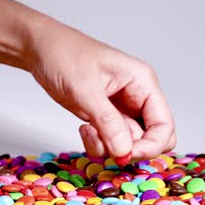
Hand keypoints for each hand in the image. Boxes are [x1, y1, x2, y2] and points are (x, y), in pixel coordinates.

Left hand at [27, 20, 175, 160]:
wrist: (40, 50)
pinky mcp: (106, 118)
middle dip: (130, 149)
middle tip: (107, 146)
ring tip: (87, 129)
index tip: (125, 154)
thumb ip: (107, 122)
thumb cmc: (64, 56)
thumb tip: (124, 152)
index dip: (151, 146)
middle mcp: (138, 98)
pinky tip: (84, 128)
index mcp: (143, 83)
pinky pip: (112, 143)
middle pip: (152, 139)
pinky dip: (98, 145)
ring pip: (129, 145)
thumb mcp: (85, 89)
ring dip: (108, 147)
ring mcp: (122, 109)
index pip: (164, 125)